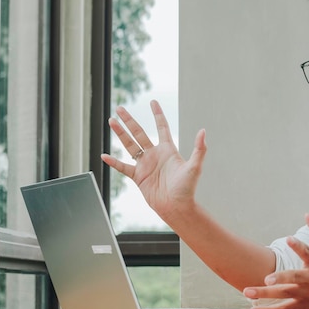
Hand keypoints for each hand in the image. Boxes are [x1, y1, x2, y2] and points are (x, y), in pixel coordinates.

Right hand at [100, 100, 206, 221]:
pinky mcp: (138, 177)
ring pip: (129, 145)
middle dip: (130, 120)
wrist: (177, 206)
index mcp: (168, 150)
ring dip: (120, 134)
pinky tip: (105, 155)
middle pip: (139, 133)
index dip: (157, 114)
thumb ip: (199, 149)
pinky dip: (114, 162)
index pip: (162, 127)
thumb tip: (203, 131)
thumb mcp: (195, 166)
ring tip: (111, 121)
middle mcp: (155, 155)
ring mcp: (145, 165)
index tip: (153, 101)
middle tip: (119, 108)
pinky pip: (123, 167)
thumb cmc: (187, 188)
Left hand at [243, 214, 308, 308]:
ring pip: (285, 294)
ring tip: (247, 291)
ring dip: (265, 294)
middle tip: (267, 278)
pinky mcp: (301, 305)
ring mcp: (306, 294)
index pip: (308, 252)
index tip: (289, 239)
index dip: (299, 246)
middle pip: (295, 278)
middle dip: (281, 278)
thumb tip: (308, 215)